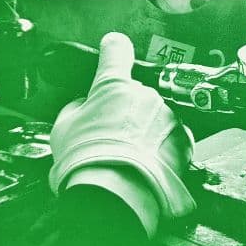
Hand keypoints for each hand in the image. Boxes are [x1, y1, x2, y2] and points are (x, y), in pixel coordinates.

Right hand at [48, 32, 195, 236]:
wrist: (116, 196)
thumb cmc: (86, 162)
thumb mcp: (63, 128)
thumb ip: (77, 108)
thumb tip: (84, 105)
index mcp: (112, 86)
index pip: (116, 51)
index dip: (114, 49)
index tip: (114, 49)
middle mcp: (144, 94)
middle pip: (134, 95)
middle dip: (125, 112)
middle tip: (110, 138)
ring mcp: (167, 116)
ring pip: (154, 117)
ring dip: (144, 132)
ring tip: (127, 158)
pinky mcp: (182, 140)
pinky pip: (170, 137)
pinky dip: (160, 148)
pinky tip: (145, 165)